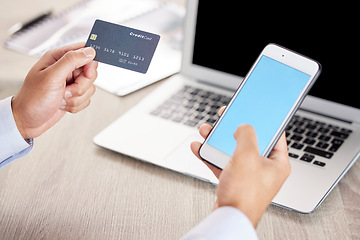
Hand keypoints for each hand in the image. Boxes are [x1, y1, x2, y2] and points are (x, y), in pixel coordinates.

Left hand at [12, 42, 97, 138]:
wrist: (28, 120)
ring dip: (76, 97)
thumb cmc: (33, 99)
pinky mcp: (73, 95)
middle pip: (90, 72)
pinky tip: (62, 104)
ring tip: (61, 98)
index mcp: (58, 58)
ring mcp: (70, 83)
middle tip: (67, 90)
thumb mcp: (52, 77)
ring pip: (89, 88)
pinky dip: (76, 105)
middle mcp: (65, 69)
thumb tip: (89, 51)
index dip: (89, 63)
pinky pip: (86, 99)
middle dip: (81, 85)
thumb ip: (71, 61)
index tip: (85, 74)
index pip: (84, 52)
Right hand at [191, 107, 290, 226]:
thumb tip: (243, 126)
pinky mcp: (234, 180)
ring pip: (233, 150)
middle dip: (233, 128)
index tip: (255, 110)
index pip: (275, 134)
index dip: (264, 120)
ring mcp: (248, 174)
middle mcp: (264, 168)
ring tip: (207, 131)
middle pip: (250, 140)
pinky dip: (211, 155)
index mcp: (277, 162)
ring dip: (218, 139)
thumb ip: (246, 134)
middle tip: (226, 117)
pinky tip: (200, 148)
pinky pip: (222, 162)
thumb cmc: (244, 195)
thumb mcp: (247, 155)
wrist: (228, 219)